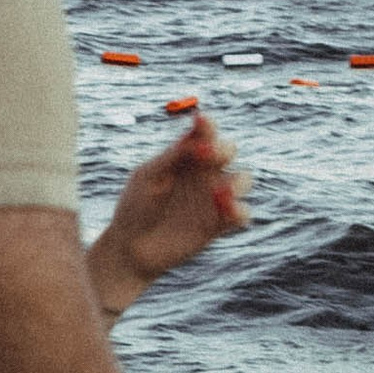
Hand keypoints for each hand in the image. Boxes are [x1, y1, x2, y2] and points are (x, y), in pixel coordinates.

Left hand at [88, 114, 246, 316]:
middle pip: (229, 150)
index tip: (201, 122)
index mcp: (186, 156)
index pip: (204, 133)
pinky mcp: (219, 224)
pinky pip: (242, 214)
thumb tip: (196, 137)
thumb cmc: (134, 207)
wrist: (131, 249)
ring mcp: (214, 198)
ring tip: (218, 190)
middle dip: (223, 148)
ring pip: (243, 180)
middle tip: (206, 154)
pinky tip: (226, 210)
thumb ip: (171, 156)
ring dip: (236, 181)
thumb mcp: (147, 177)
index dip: (208, 125)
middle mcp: (204, 173)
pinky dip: (239, 210)